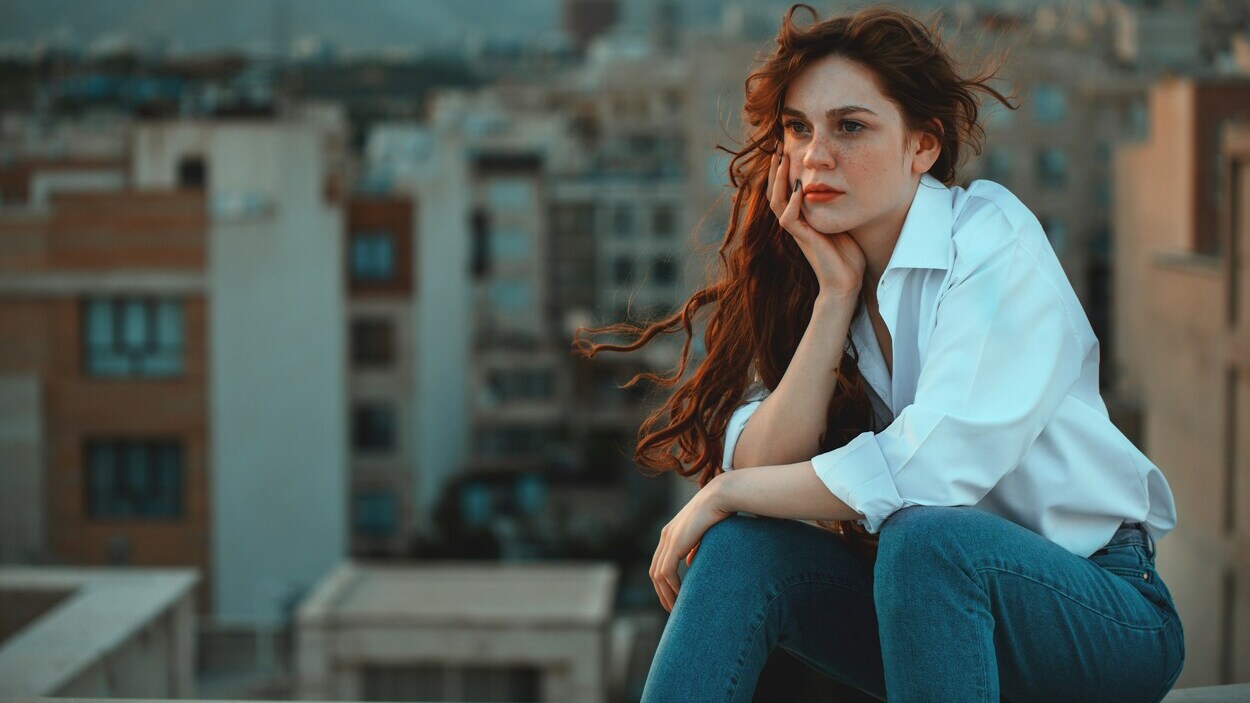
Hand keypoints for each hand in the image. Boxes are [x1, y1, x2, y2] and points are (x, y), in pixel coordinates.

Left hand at [649, 476, 734, 612]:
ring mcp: (669, 539)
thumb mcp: (703, 533)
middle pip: (654, 571)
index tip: (673, 597)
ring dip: (666, 593)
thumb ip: (693, 548)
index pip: (659, 562)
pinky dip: (672, 586)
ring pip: (659, 575)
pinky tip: (681, 596)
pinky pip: (667, 572)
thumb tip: (690, 562)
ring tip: (676, 608)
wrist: (721, 496)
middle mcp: (666, 536)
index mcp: (670, 533)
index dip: (663, 582)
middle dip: (661, 592)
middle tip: (671, 609)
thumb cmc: (718, 511)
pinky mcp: (675, 544)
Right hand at [767, 143, 867, 300]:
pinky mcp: (802, 240)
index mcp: (802, 217)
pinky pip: (789, 218)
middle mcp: (795, 222)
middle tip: (778, 146)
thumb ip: (836, 205)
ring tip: (782, 160)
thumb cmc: (847, 255)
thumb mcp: (842, 221)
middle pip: (775, 191)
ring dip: (778, 180)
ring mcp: (797, 231)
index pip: (785, 189)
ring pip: (776, 201)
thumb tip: (844, 183)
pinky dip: (792, 203)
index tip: (787, 148)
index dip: (783, 170)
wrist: (846, 283)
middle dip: (776, 169)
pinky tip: (798, 187)